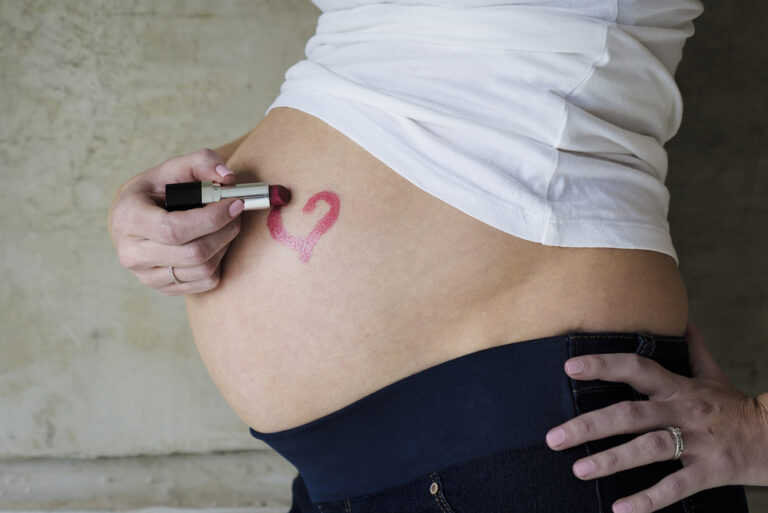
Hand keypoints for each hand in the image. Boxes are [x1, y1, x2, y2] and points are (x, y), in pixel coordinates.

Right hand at [108, 148, 244, 294]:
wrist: (136, 218)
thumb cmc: (158, 190)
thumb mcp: (174, 168)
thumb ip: (203, 162)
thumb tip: (229, 178)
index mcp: (128, 218)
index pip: (174, 229)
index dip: (211, 219)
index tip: (235, 203)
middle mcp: (131, 253)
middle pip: (193, 253)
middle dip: (225, 231)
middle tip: (237, 213)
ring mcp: (146, 276)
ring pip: (202, 270)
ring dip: (225, 245)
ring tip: (227, 225)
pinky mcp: (163, 289)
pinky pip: (205, 283)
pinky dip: (219, 262)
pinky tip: (216, 243)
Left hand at [545, 319, 767, 512]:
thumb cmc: (736, 408)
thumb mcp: (715, 375)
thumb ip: (694, 349)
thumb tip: (683, 320)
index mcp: (678, 386)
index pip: (636, 367)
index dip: (603, 364)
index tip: (569, 366)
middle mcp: (683, 410)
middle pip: (631, 413)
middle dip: (590, 425)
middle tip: (554, 437)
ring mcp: (697, 441)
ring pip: (649, 448)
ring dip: (612, 460)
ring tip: (578, 470)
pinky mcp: (711, 471)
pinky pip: (676, 486)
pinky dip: (649, 500)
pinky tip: (620, 508)